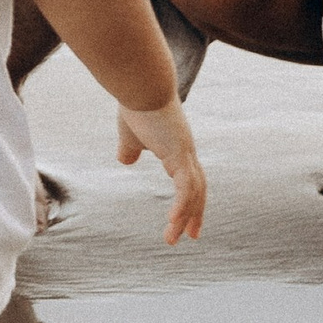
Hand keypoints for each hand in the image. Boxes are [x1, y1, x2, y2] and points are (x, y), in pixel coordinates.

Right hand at [116, 98, 206, 243]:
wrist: (141, 83)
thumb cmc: (135, 102)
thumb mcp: (129, 133)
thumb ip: (129, 147)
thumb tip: (125, 160)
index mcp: (176, 147)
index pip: (189, 178)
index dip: (189, 198)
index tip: (185, 218)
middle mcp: (186, 151)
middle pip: (198, 188)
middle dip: (196, 213)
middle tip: (193, 236)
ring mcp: (185, 152)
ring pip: (192, 193)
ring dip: (185, 217)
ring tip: (172, 238)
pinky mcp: (179, 152)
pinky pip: (185, 187)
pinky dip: (183, 206)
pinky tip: (174, 222)